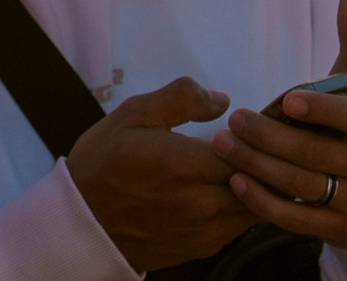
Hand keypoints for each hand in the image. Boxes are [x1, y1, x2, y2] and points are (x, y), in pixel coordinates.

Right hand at [68, 77, 261, 271]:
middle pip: (260, 181)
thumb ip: (180, 98)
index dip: (257, 135)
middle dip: (265, 160)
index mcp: (184, 166)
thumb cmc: (104, 163)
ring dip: (259, 185)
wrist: (82, 224)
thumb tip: (223, 100)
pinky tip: (232, 187)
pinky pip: (240, 225)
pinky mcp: (203, 248)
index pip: (249, 150)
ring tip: (250, 164)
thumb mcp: (133, 115)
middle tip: (264, 142)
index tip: (257, 123)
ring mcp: (204, 231)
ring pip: (256, 206)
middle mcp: (201, 204)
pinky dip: (245, 205)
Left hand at [213, 0, 346, 247]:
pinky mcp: (337, 229)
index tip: (286, 100)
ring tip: (225, 144)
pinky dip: (264, 202)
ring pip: (304, 188)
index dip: (324, 112)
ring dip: (260, 167)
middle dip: (273, 138)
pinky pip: (297, 219)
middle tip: (236, 118)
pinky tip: (236, 180)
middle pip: (319, 156)